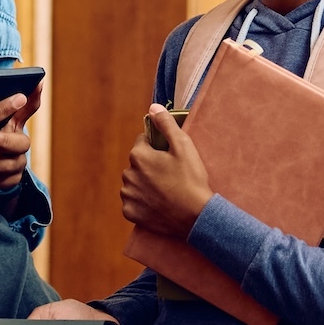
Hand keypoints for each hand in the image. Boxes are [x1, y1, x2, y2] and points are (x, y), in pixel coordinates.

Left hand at [0, 81, 44, 191]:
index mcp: (13, 122)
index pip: (29, 107)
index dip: (34, 96)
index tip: (37, 82)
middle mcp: (20, 141)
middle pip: (21, 141)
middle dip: (2, 139)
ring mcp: (18, 161)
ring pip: (11, 163)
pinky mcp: (12, 179)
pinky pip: (4, 180)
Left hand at [120, 105, 212, 238]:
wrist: (195, 216)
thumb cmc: (191, 180)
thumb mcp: (183, 146)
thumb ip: (166, 124)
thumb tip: (153, 107)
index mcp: (138, 156)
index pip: (143, 142)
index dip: (158, 147)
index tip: (170, 157)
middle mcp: (128, 175)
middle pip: (137, 163)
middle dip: (150, 166)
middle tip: (170, 175)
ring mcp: (128, 195)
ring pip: (134, 183)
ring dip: (145, 184)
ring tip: (166, 190)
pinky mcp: (130, 213)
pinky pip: (133, 202)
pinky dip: (143, 202)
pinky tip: (159, 204)